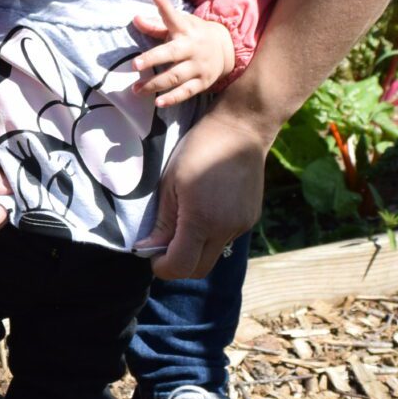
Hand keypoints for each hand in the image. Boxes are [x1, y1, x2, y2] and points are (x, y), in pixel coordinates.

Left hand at [130, 0, 235, 106]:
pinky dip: (172, 99)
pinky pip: (186, 92)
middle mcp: (193, 47)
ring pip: (175, 76)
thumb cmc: (193, 35)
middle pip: (172, 53)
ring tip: (136, 89)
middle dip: (153, 58)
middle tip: (134, 65)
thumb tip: (135, 19)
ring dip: (155, 84)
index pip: (174, 17)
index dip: (165, 7)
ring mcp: (199, 66)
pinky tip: (158, 103)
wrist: (225, 48)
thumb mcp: (180, 25)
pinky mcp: (202, 82)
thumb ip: (157, 24)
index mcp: (186, 30)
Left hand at [149, 107, 270, 280]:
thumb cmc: (199, 149)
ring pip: (213, 255)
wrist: (243, 129)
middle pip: (198, 270)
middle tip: (164, 247)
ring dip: (196, 249)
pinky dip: (211, 236)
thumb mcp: (170, 182)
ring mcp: (241, 225)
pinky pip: (226, 239)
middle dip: (178, 265)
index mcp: (201, 220)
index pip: (180, 267)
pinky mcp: (250, 219)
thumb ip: (161, 222)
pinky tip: (206, 210)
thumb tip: (147, 249)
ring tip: (185, 222)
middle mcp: (225, 229)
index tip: (151, 254)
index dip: (162, 267)